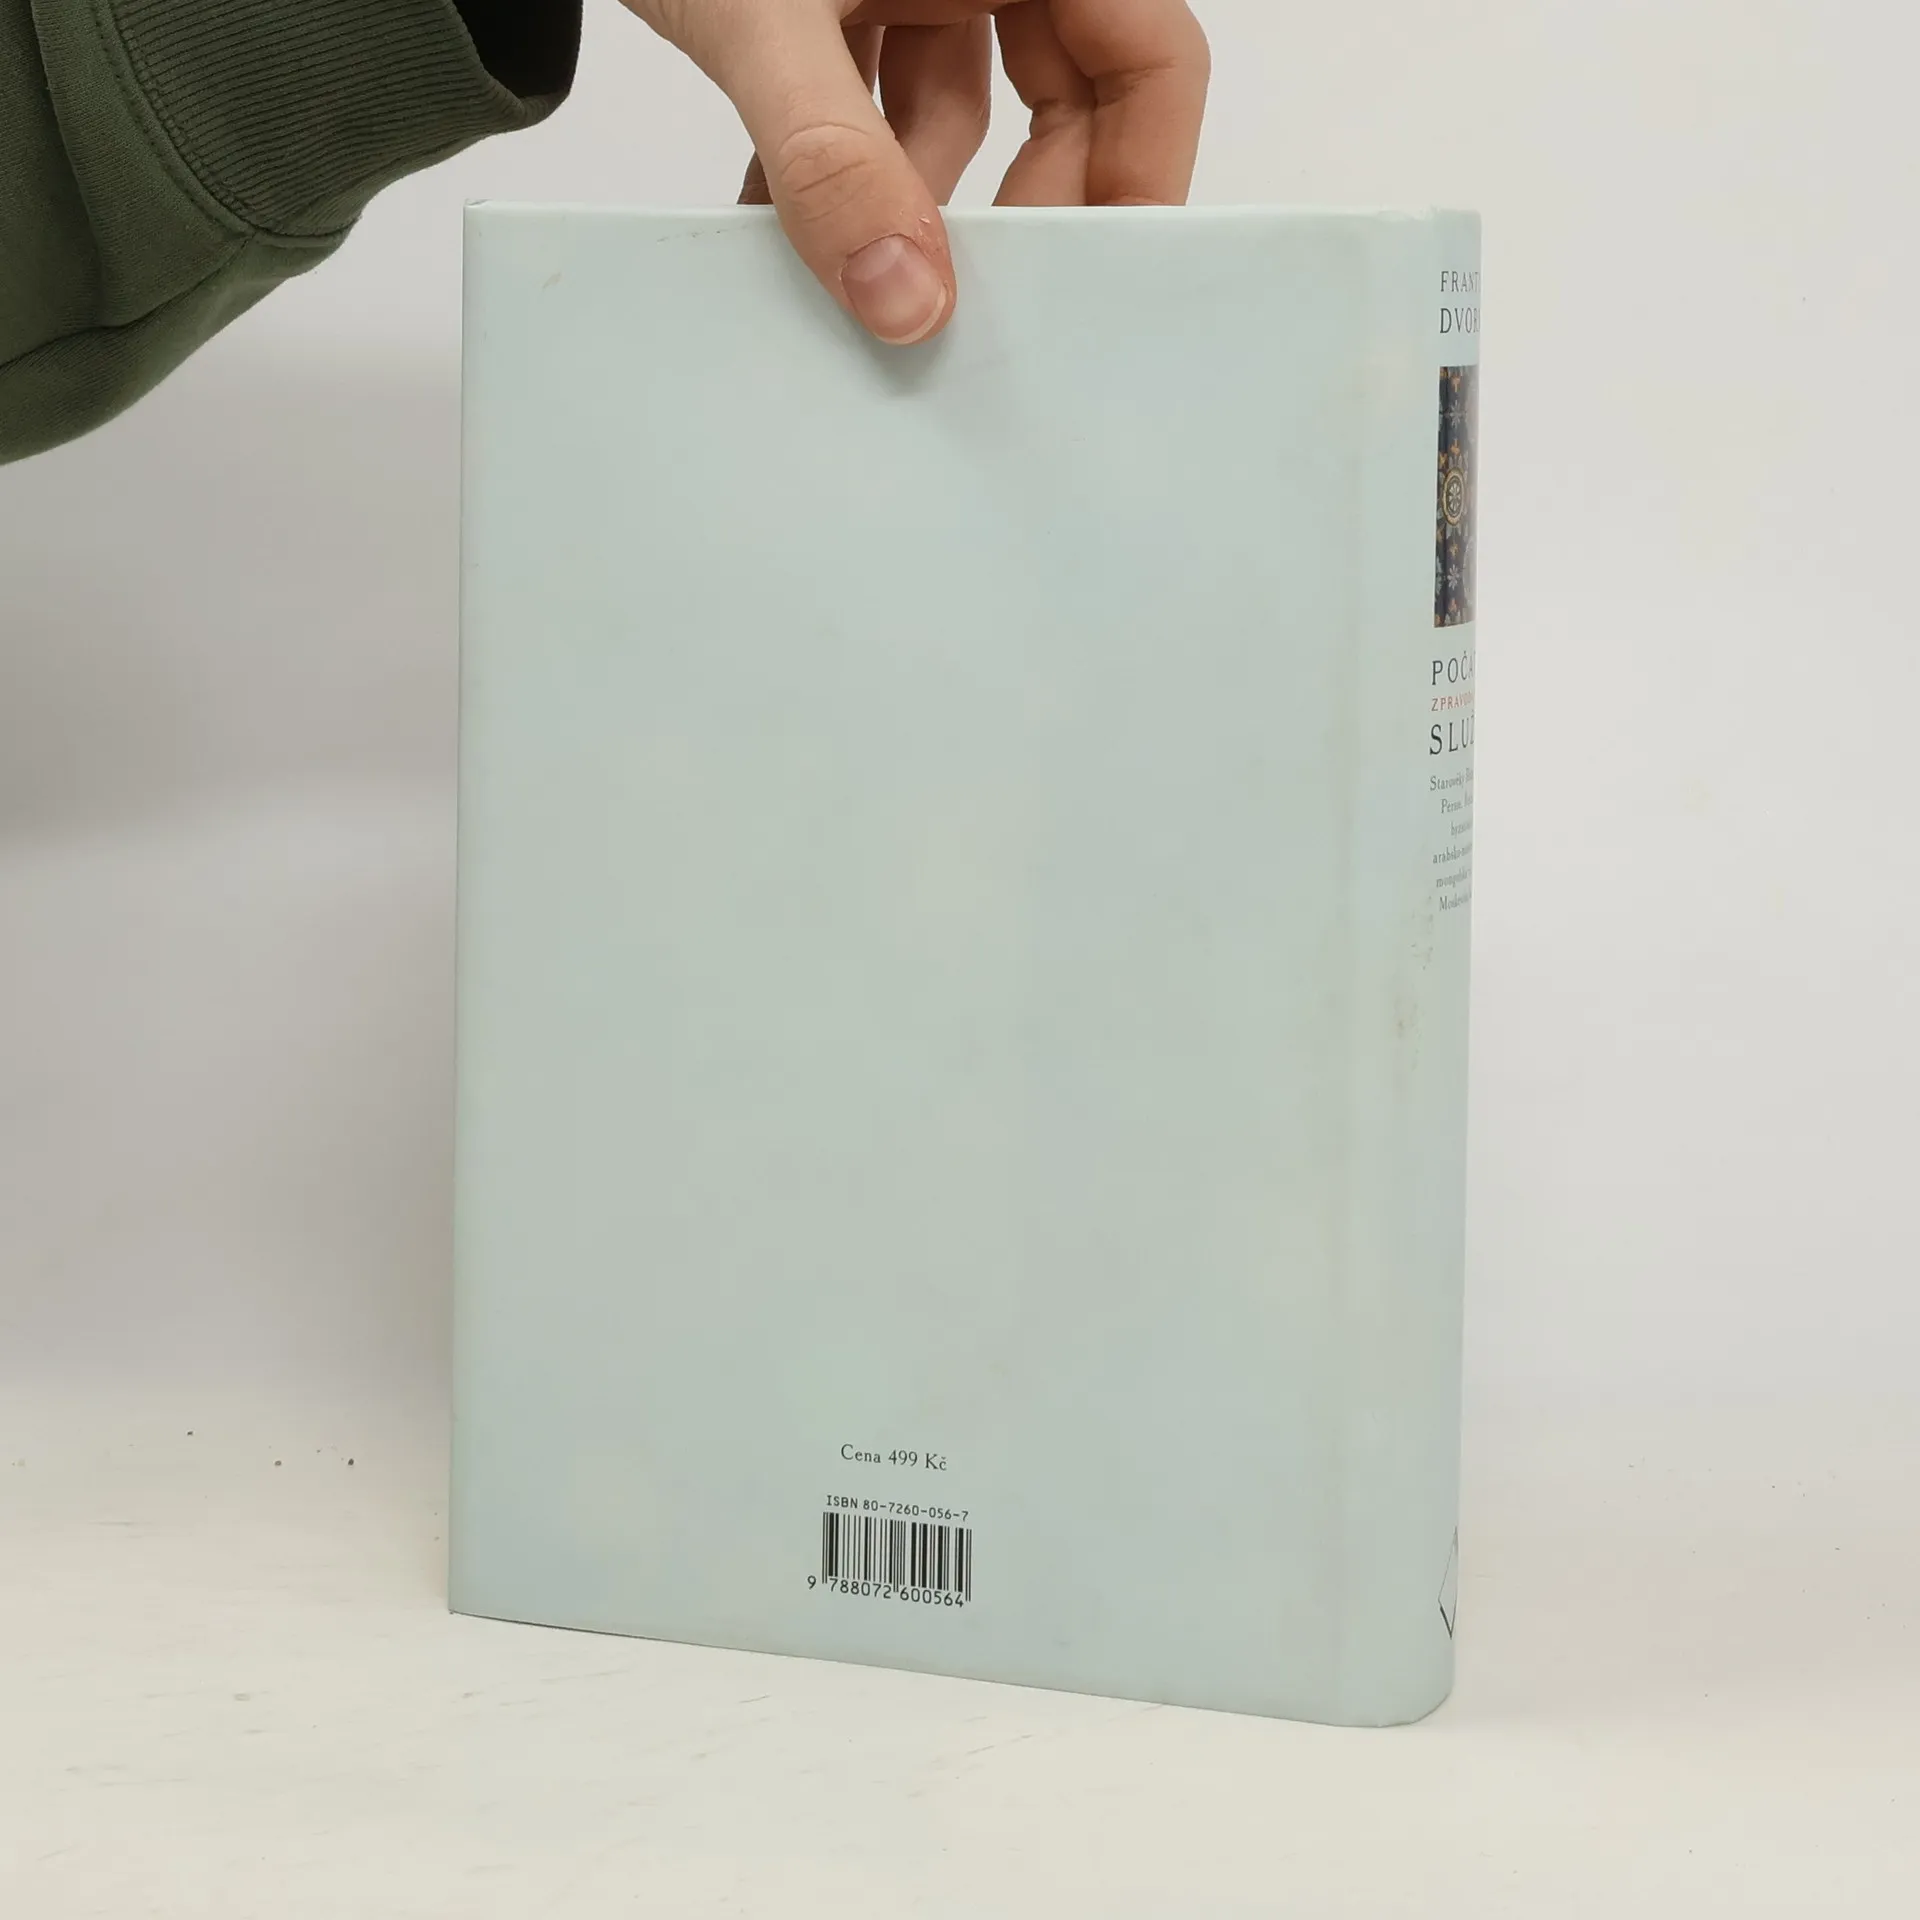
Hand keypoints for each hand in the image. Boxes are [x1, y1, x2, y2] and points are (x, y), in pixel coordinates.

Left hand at [620, 1, 1208, 343]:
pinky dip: (840, 171)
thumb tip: (905, 305)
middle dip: (1012, 212)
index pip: (1150, 57)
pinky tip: (785, 236)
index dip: (1141, 174)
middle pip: (1069, 101)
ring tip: (851, 290)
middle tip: (970, 312)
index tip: (1096, 286)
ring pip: (961, 116)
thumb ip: (834, 159)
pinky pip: (878, 101)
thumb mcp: (765, 17)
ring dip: (905, 209)